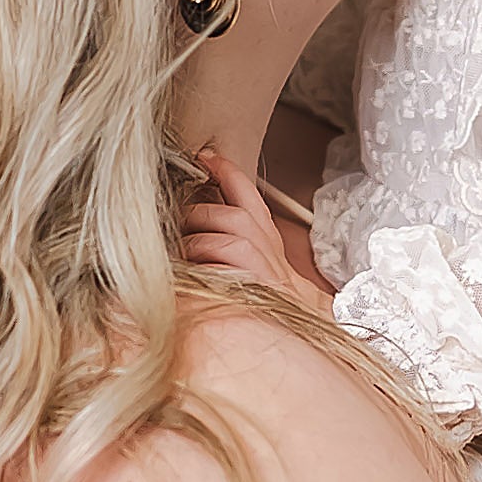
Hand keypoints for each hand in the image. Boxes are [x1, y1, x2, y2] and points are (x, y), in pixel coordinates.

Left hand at [180, 148, 334, 303]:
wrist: (300, 325)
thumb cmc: (269, 294)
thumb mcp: (256, 257)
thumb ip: (228, 235)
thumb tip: (187, 221)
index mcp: (264, 230)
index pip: (244, 188)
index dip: (223, 168)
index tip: (204, 155)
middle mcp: (263, 240)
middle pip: (221, 213)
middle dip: (195, 219)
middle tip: (181, 230)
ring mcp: (258, 259)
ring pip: (213, 237)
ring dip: (193, 248)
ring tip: (187, 262)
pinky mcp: (250, 279)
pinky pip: (213, 265)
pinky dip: (199, 269)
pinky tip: (196, 279)